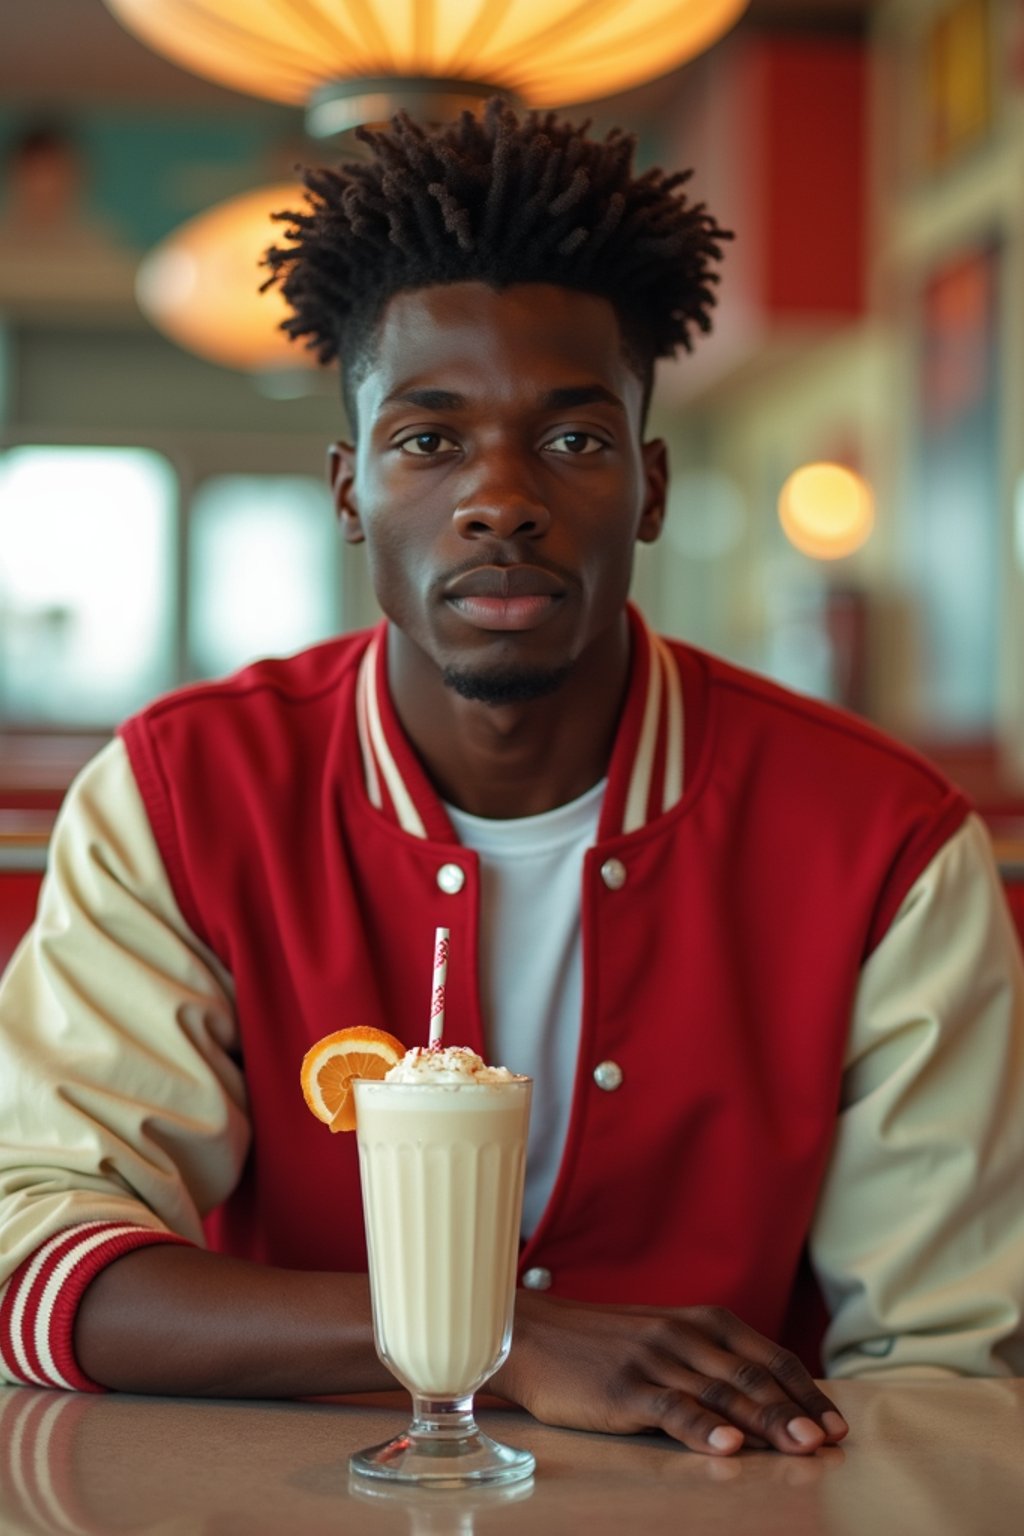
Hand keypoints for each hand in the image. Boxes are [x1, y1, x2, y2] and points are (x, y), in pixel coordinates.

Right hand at [491, 1292, 848, 1454]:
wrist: (533, 1335)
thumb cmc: (602, 1344)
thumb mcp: (663, 1339)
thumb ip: (709, 1360)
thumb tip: (765, 1398)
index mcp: (700, 1321)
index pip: (767, 1356)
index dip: (805, 1390)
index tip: (836, 1422)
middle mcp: (683, 1335)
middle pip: (752, 1377)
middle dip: (796, 1411)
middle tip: (831, 1442)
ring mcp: (654, 1361)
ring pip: (722, 1393)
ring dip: (766, 1421)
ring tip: (801, 1446)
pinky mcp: (623, 1389)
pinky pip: (671, 1407)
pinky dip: (703, 1428)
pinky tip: (728, 1445)